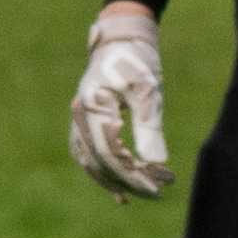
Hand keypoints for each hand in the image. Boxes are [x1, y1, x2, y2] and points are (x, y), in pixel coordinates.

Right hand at [72, 4, 174, 199]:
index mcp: (92, 106)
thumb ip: (149, 124)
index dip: (133, 175)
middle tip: (160, 191)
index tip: (159, 188)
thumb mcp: (148, 90)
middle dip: (129, 180)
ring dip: (115, 180)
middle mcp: (79, 117)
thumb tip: (157, 160)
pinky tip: (122, 188)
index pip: (110, 153)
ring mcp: (78, 121)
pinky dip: (103, 172)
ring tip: (140, 195)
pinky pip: (88, 155)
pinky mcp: (83, 124)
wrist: (121, 42)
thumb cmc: (136, 62)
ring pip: (90, 162)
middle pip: (99, 162)